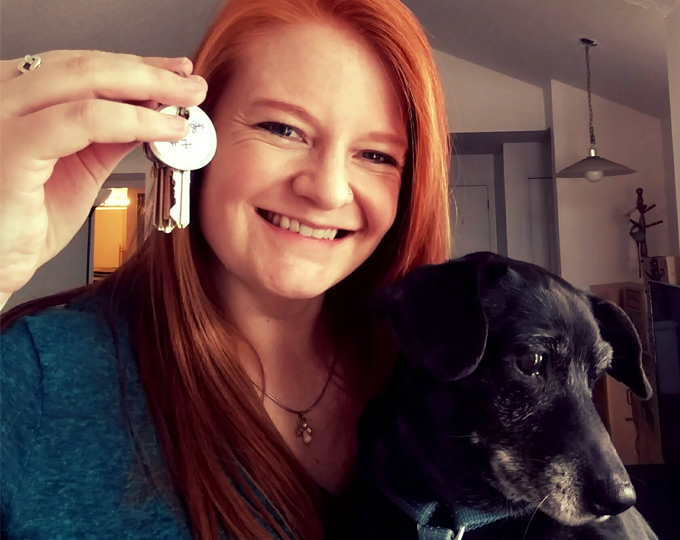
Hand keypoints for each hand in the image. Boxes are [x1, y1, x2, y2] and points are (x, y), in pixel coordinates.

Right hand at [0, 50, 207, 305]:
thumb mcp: (77, 169)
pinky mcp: (11, 146)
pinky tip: (166, 130)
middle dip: (150, 72)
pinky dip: (134, 121)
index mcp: (15, 96)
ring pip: (87, 82)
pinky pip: (83, 121)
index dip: (135, 66)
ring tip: (188, 103)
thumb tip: (147, 114)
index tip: (176, 72)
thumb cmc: (19, 224)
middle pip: (87, 66)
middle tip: (192, 84)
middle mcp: (3, 96)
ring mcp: (2, 116)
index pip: (82, 66)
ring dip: (150, 89)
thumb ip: (106, 138)